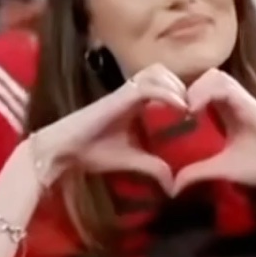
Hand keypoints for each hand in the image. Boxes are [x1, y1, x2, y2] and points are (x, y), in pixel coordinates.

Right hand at [33, 63, 186, 190]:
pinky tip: (180, 108)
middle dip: (180, 83)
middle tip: (193, 106)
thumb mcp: (130, 160)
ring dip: (174, 85)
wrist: (62, 151)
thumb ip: (152, 167)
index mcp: (133, 102)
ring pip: (155, 72)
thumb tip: (173, 186)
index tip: (193, 112)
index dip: (179, 91)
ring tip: (185, 107)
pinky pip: (147, 86)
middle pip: (161, 70)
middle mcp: (129, 92)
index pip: (160, 82)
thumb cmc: (91, 153)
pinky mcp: (117, 97)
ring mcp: (123, 92)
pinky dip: (167, 94)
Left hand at [171, 68, 255, 196]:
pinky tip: (194, 112)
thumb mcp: (222, 168)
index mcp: (230, 111)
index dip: (187, 93)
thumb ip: (197, 172)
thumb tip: (172, 186)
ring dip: (197, 88)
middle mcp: (237, 101)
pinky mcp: (252, 105)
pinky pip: (226, 87)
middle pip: (210, 75)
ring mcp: (246, 101)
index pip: (205, 87)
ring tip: (186, 111)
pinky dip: (206, 93)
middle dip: (189, 87)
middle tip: (176, 109)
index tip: (173, 113)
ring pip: (217, 76)